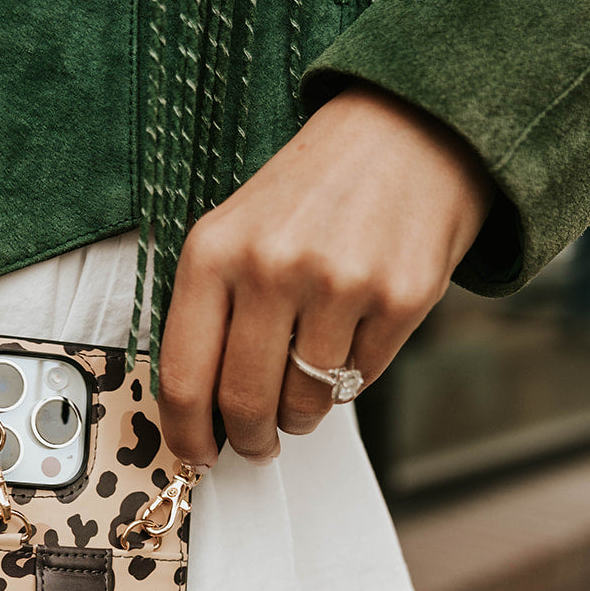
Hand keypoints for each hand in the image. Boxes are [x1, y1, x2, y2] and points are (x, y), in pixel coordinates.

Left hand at [157, 83, 496, 466]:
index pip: (183, 376)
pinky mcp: (399, 299)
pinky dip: (347, 380)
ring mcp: (339, 283)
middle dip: (247, 440)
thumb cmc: (311, 195)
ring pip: (304, 403)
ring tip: (301, 392)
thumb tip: (202, 413)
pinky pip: (358, 381)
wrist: (406, 134)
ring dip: (299, 417)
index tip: (194, 456)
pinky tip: (346, 344)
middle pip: (243, 402)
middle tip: (254, 444)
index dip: (185, 434)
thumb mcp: (237, 232)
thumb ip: (212, 312)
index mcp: (214, 251)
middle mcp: (271, 266)